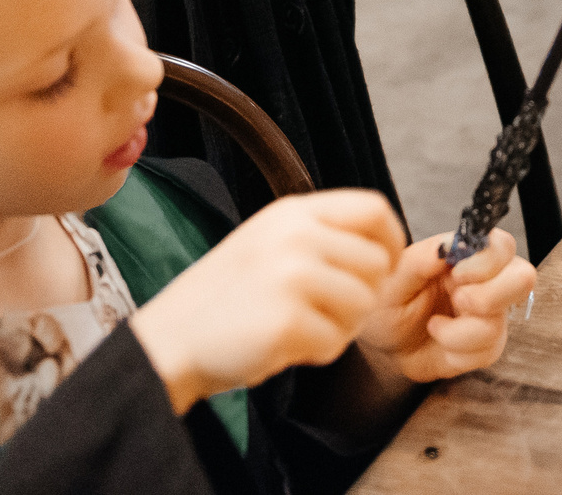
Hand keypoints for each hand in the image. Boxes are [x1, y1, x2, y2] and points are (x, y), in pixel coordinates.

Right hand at [130, 190, 403, 414]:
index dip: (392, 240)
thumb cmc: (226, 298)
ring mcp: (291, 277)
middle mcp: (295, 236)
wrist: (170, 340)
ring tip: (301, 328)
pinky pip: (337, 342)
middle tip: (327, 313)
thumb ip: (321, 234)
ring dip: (342, 327)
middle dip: (364, 295)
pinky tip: (285, 346)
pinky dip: (318, 352)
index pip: (374, 208)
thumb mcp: (269, 241)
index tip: (385, 267)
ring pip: (364, 304)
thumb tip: (384, 247)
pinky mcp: (287, 322)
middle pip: (377, 262)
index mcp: (292, 212)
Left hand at [358, 228, 537, 387]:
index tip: (455, 273)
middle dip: (489, 295)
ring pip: (501, 322)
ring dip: (461, 331)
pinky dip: (457, 351)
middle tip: (457, 301)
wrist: (382, 345)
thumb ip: (421, 258)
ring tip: (434, 326)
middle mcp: (486, 281)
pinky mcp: (487, 346)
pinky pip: (488, 351)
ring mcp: (490, 314)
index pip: (502, 246)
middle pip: (523, 278)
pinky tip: (440, 341)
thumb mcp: (393, 277)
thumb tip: (450, 244)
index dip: (486, 261)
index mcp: (466, 256)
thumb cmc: (388, 305)